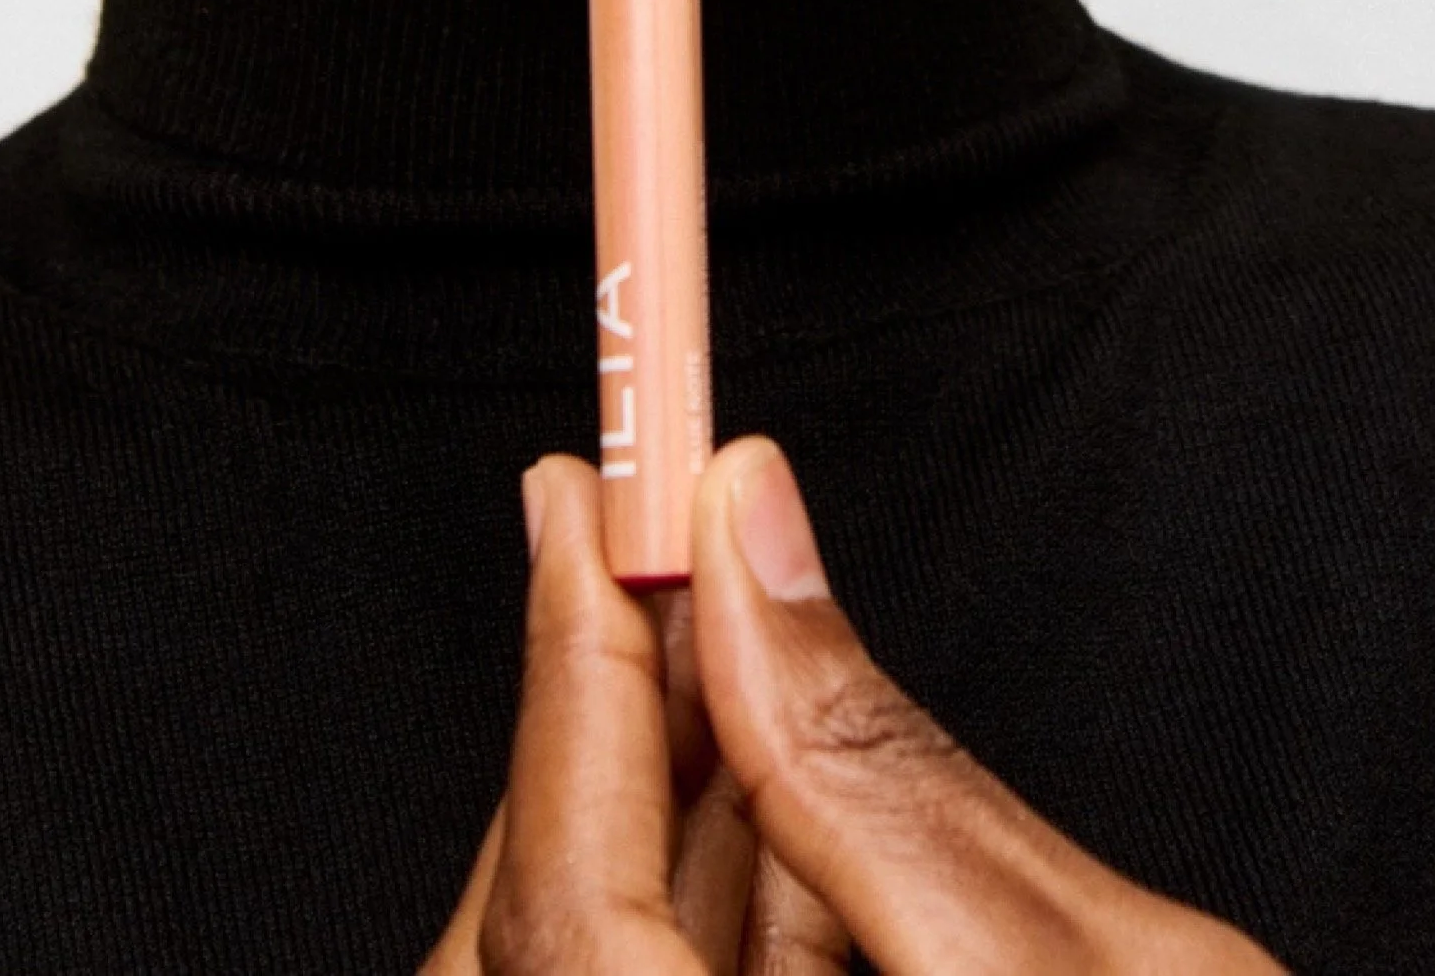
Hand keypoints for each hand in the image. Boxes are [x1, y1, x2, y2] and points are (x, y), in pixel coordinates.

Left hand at [425, 440, 1287, 973]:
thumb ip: (884, 769)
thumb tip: (751, 535)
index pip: (571, 927)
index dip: (559, 690)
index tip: (580, 505)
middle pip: (550, 962)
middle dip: (591, 734)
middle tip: (624, 536)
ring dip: (661, 807)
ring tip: (711, 621)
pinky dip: (728, 917)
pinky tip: (776, 790)